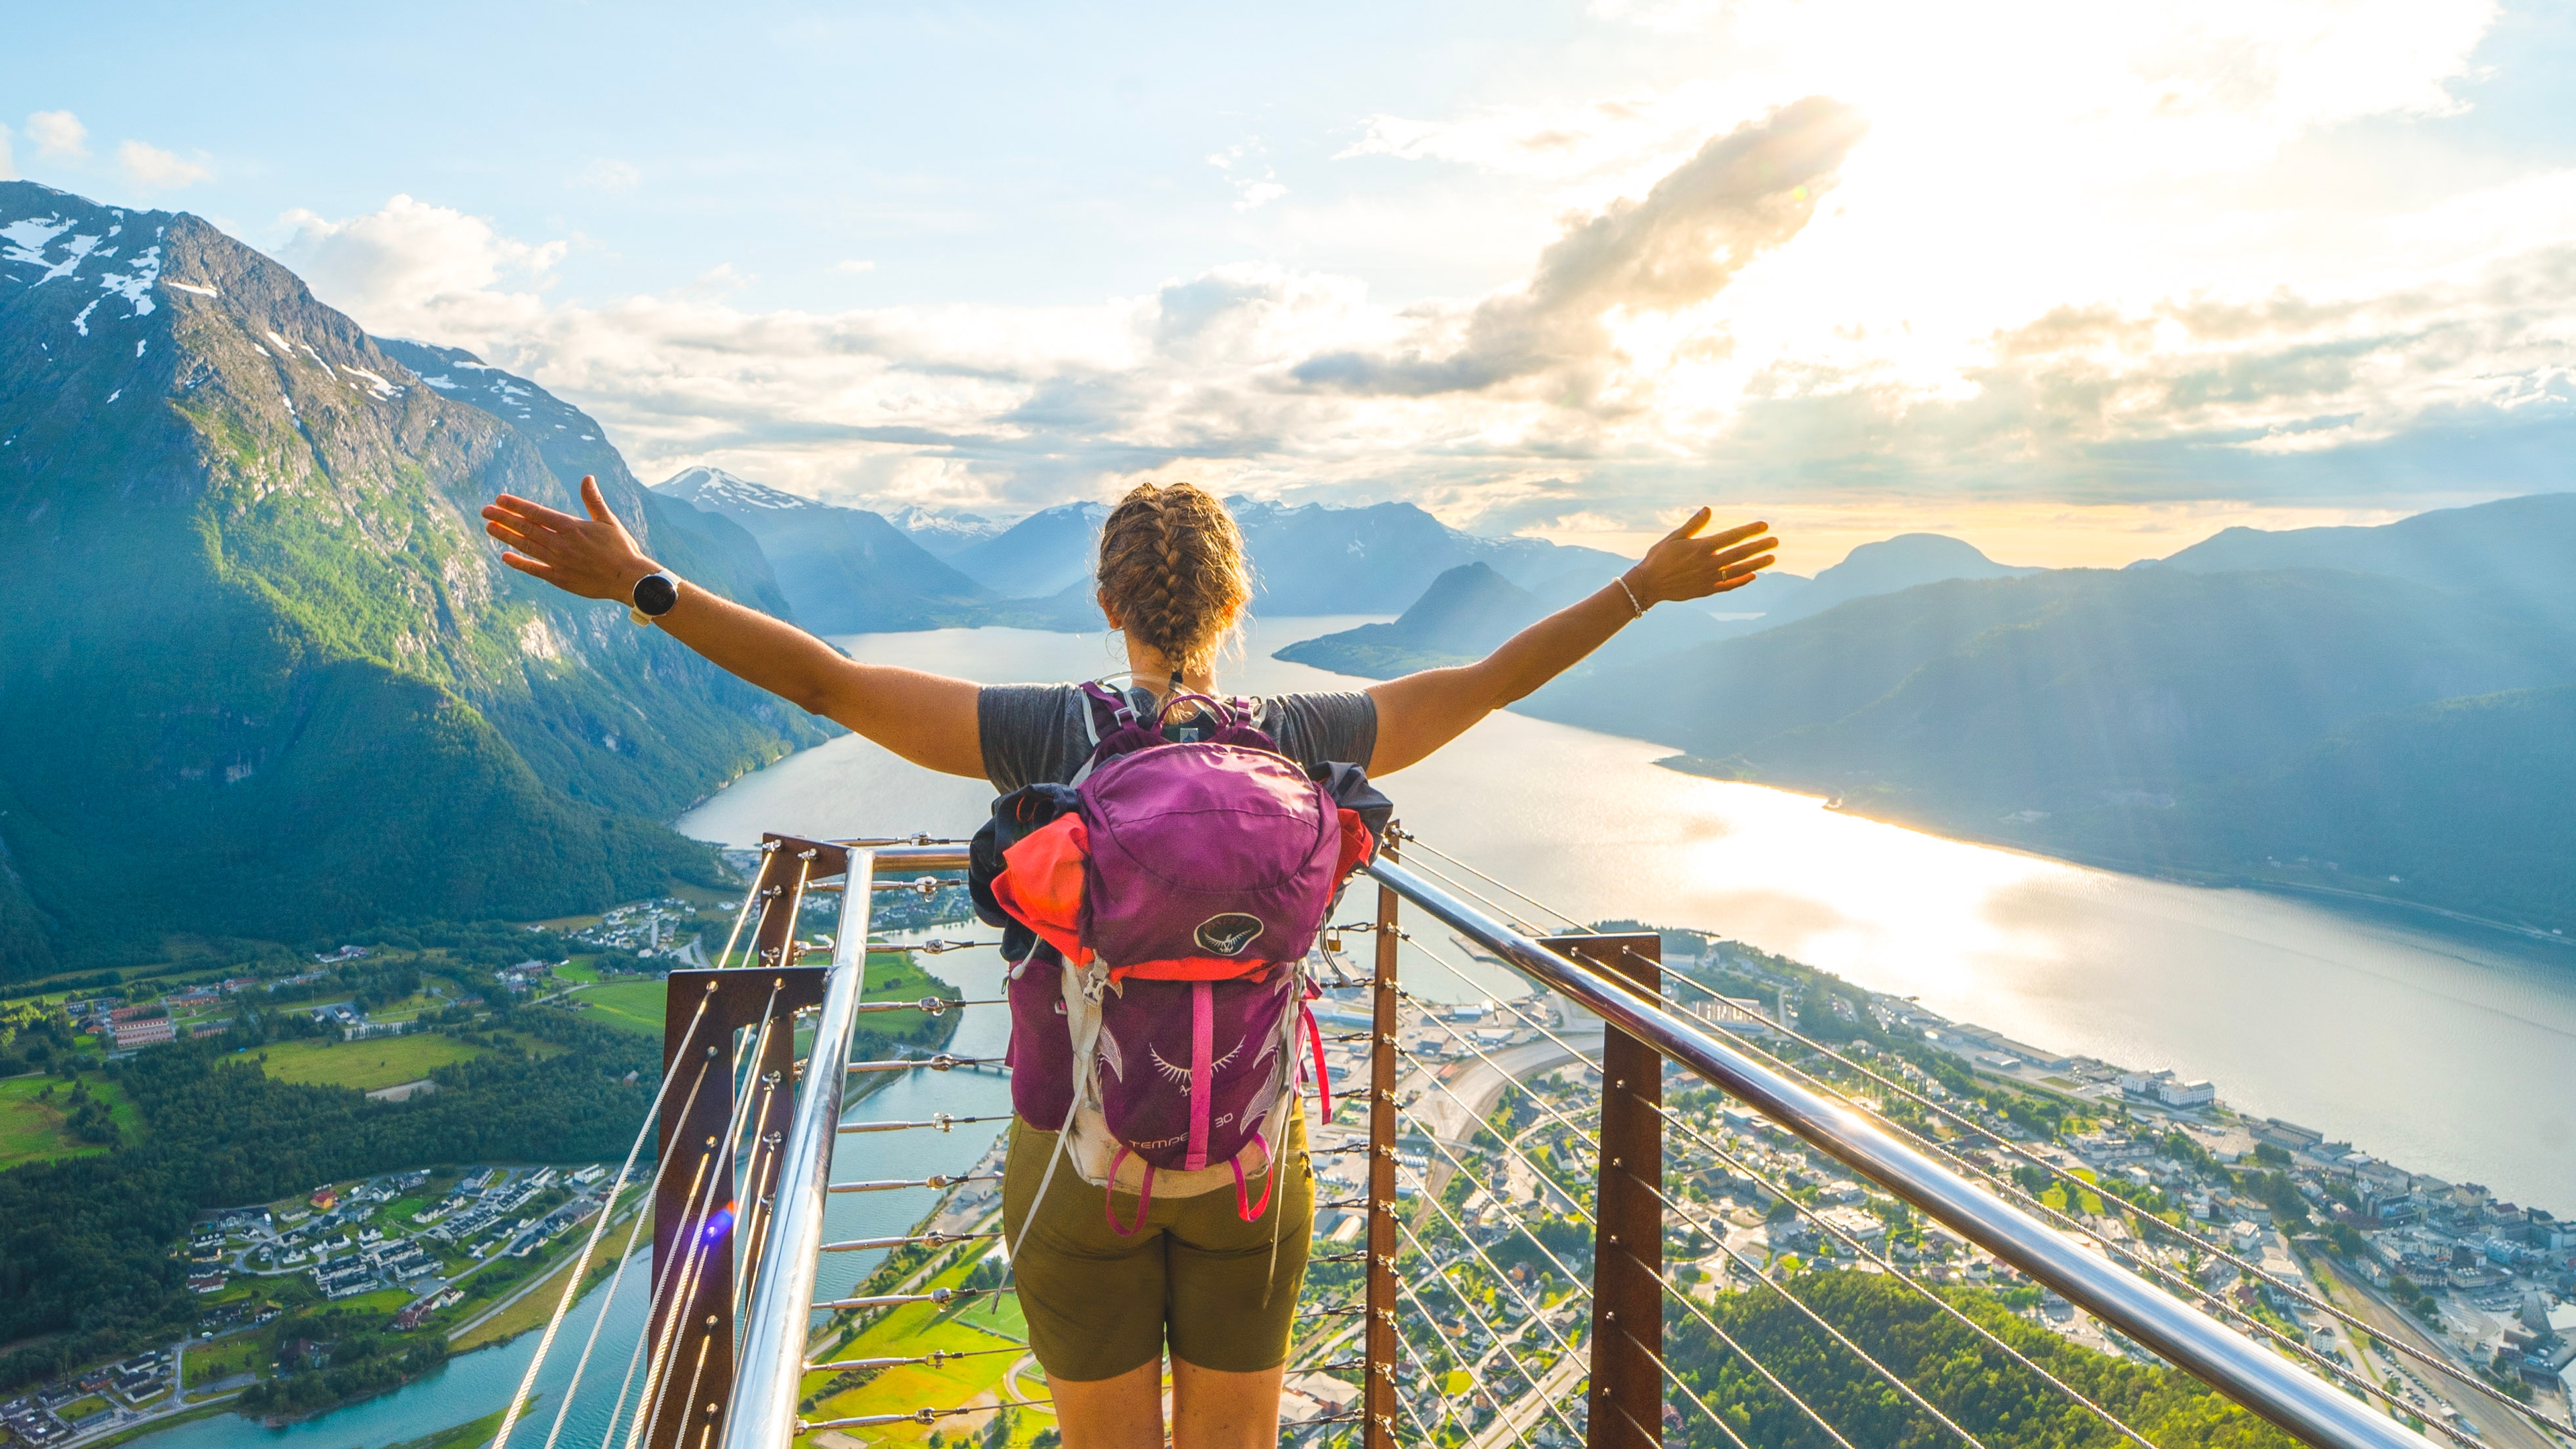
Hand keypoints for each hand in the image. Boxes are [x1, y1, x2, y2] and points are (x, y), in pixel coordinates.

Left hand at [481, 476, 660, 602]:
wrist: (629, 580)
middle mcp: (561, 543)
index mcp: (571, 527)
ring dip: (506, 536)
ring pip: (526, 546)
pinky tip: (505, 557)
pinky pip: (534, 569)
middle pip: (526, 528)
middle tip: (485, 511)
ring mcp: (558, 561)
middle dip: (503, 518)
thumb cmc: (622, 548)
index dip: (516, 505)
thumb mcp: (609, 520)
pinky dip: (519, 563)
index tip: (500, 499)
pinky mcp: (560, 579)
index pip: (536, 513)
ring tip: (489, 528)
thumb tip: (587, 477)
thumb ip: (593, 500)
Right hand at [1623, 509, 1776, 605]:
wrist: (1648, 584)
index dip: (1750, 530)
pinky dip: (1742, 581)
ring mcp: (1709, 578)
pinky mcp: (1707, 590)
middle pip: (1741, 553)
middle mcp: (1709, 563)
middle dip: (1760, 546)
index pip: (1732, 536)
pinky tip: (1753, 576)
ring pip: (1739, 570)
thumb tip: (1708, 509)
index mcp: (1702, 547)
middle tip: (1775, 541)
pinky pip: (1729, 585)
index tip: (1764, 525)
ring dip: (1757, 563)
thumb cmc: (1658, 558)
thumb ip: (1694, 524)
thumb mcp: (1674, 537)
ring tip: (1771, 558)